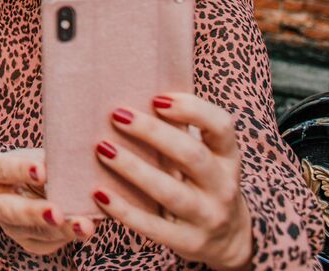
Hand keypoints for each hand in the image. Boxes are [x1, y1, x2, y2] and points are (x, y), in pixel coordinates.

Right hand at [0, 148, 96, 254]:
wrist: (34, 183)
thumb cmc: (36, 162)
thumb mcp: (37, 154)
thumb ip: (50, 159)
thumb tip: (76, 163)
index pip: (2, 168)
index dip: (20, 170)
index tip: (42, 171)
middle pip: (11, 211)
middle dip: (35, 213)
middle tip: (56, 213)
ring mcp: (10, 226)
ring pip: (33, 233)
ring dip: (60, 230)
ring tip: (84, 225)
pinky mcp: (29, 242)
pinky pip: (48, 244)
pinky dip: (69, 236)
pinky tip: (87, 228)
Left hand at [94, 94, 252, 270]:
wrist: (229, 240)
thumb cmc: (201, 181)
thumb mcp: (205, 156)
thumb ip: (179, 131)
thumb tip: (131, 88)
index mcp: (227, 157)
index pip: (221, 126)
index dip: (192, 109)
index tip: (157, 98)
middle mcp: (223, 186)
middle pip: (191, 155)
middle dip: (153, 134)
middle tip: (116, 115)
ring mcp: (207, 216)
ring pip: (170, 192)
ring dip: (134, 169)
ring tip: (102, 149)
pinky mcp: (188, 242)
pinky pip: (153, 227)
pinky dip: (124, 211)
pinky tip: (99, 193)